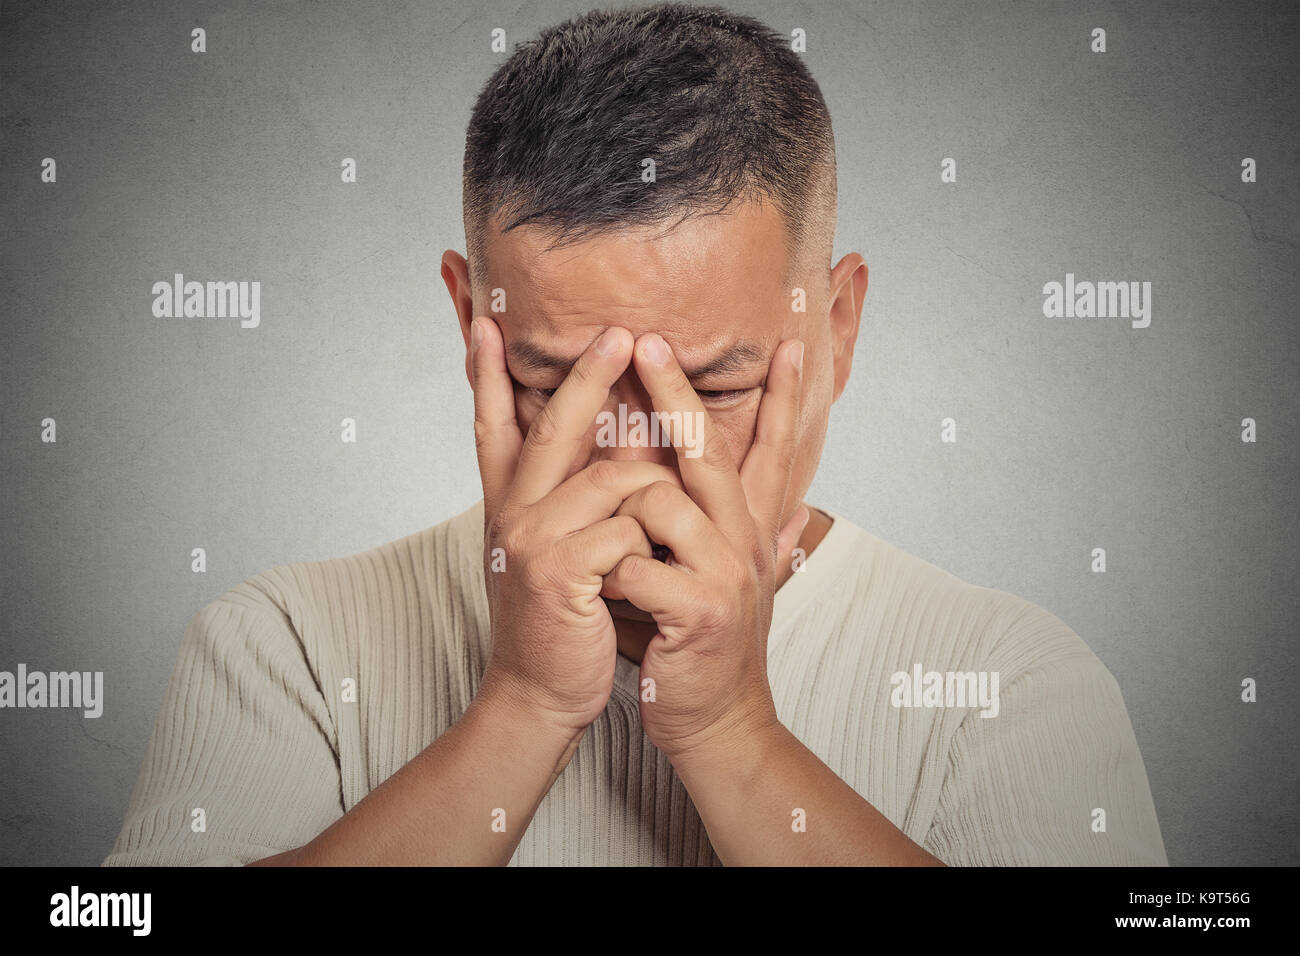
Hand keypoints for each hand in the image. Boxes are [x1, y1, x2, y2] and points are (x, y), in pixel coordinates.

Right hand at [469, 317, 679, 735]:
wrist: (539, 696)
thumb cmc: (561, 625)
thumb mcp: (557, 557)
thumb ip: (574, 507)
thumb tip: (613, 462)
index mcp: (511, 505)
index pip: (493, 426)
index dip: (486, 374)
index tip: (487, 322)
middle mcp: (512, 513)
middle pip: (551, 425)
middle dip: (588, 375)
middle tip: (621, 333)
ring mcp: (531, 539)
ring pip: (612, 478)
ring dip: (655, 488)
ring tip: (680, 512)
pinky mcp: (559, 570)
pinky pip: (627, 526)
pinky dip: (652, 540)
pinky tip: (653, 568)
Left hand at [604, 332, 809, 760]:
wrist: (716, 722)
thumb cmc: (702, 645)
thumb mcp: (729, 582)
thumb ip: (754, 539)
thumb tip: (796, 510)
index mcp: (748, 530)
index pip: (772, 449)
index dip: (784, 398)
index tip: (789, 344)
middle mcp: (745, 542)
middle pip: (711, 451)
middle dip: (677, 391)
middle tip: (647, 339)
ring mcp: (726, 575)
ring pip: (661, 503)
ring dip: (616, 511)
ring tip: (592, 539)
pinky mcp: (700, 611)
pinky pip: (636, 566)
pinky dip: (608, 572)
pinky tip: (594, 589)